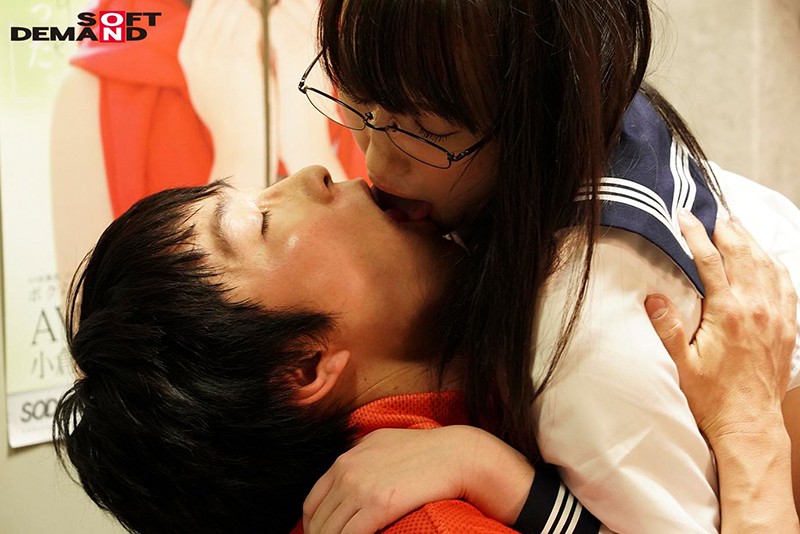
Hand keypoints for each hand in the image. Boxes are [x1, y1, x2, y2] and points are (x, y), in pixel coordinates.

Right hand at [178, 0, 265, 185]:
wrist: (244, 150)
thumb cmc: (237, 120)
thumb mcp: (212, 86)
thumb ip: (211, 56)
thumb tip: (221, 32)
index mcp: (189, 53)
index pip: (205, 5)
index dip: (230, 0)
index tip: (253, 4)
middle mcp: (199, 49)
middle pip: (222, 1)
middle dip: (250, 1)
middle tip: (269, 5)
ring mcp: (217, 52)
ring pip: (239, 6)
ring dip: (263, 7)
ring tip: (281, 10)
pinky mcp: (240, 58)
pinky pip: (256, 21)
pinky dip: (272, 18)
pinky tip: (285, 23)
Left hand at [303, 426, 532, 533]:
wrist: (455, 454)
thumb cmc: (425, 450)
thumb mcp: (383, 442)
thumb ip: (361, 457)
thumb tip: (349, 473)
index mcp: (346, 459)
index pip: (312, 501)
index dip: (312, 525)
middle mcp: (347, 471)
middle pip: (319, 519)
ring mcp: (361, 487)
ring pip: (331, 530)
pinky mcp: (379, 504)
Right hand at [644, 211, 796, 441]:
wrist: (749, 423)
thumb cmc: (713, 396)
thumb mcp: (681, 363)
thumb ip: (668, 327)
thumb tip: (653, 297)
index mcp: (728, 313)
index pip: (710, 261)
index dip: (696, 234)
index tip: (685, 216)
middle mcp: (756, 308)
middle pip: (743, 254)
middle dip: (727, 229)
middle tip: (713, 212)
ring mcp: (776, 316)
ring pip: (767, 265)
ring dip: (751, 241)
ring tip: (737, 225)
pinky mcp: (786, 326)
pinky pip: (786, 284)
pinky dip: (775, 264)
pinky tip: (767, 257)